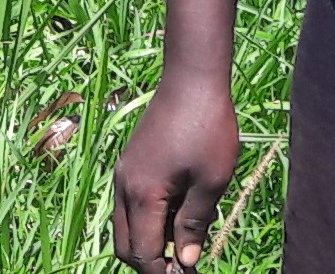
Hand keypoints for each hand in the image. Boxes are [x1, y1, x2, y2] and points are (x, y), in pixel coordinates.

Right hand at [113, 74, 240, 270]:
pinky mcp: (131, 162)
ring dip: (148, 242)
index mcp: (142, 195)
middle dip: (151, 263)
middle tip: (184, 266)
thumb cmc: (207, 128)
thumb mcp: (210, 182)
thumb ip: (194, 224)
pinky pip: (130, 205)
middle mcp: (124, 187)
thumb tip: (186, 262)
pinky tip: (177, 214)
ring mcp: (124, 173)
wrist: (192, 79)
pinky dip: (147, 220)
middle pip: (125, 246)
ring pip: (125, 226)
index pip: (143, 254)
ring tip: (184, 243)